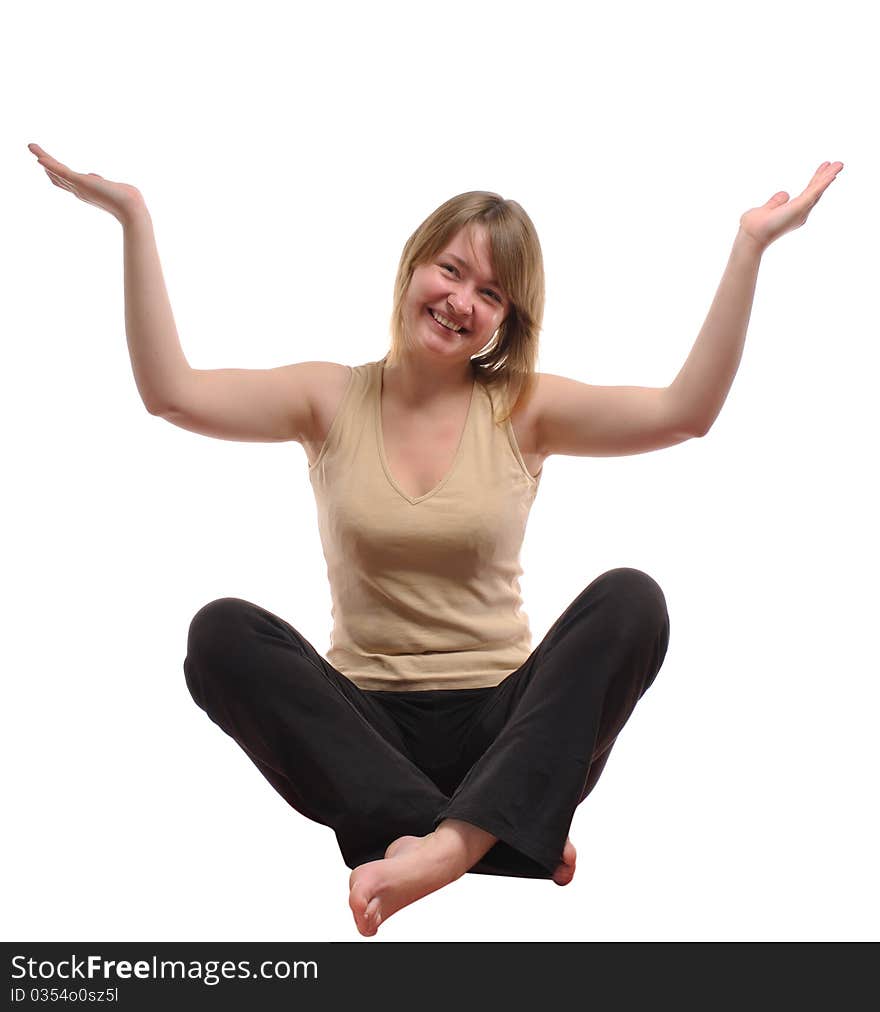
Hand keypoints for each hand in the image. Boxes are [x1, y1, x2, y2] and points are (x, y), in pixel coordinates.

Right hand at [28, 143, 145, 224]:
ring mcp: (79, 187)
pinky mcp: (81, 183)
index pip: (66, 181)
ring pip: (55, 171)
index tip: (46, 161)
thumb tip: (94, 177)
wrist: (132, 208)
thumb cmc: (129, 199)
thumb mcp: (113, 186)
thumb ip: (102, 181)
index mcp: (86, 191)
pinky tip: (40, 158)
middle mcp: (79, 191)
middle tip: (33, 150)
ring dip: (43, 158)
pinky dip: (51, 165)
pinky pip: (62, 172)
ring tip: (31, 146)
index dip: (55, 171)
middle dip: (45, 162)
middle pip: (56, 176)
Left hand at [738, 160, 843, 251]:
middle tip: (836, 164)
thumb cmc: (755, 226)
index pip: (808, 194)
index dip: (816, 181)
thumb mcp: (767, 209)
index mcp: (793, 213)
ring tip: (839, 164)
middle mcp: (800, 213)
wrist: (751, 235)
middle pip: (816, 191)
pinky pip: (814, 192)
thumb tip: (785, 194)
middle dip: (826, 177)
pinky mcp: (800, 207)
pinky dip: (824, 182)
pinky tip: (832, 174)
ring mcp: (801, 210)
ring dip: (829, 176)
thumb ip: (776, 202)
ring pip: (818, 190)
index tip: (823, 169)